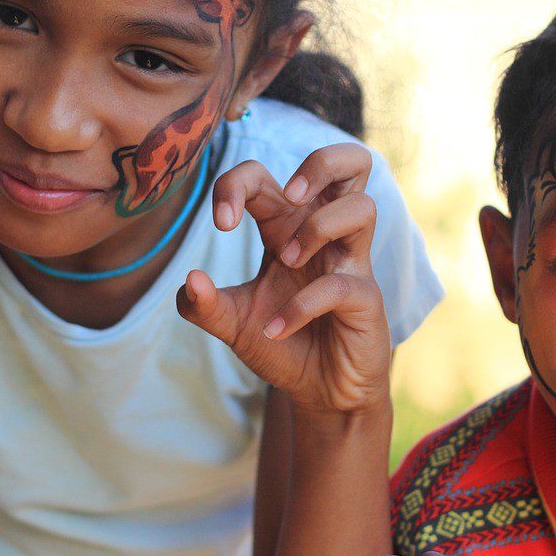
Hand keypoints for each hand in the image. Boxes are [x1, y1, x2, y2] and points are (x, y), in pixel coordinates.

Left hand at [177, 143, 390, 413]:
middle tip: (289, 196)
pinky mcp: (366, 298)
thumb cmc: (283, 345)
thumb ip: (203, 305)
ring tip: (288, 260)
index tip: (221, 224)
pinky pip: (341, 284)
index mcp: (287, 228)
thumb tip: (190, 279)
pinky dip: (301, 305)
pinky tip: (276, 329)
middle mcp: (324, 236)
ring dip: (317, 228)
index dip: (237, 186)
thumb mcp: (232, 324)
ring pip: (362, 206)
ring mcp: (350, 264)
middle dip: (319, 163)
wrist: (321, 394)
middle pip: (350, 162)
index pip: (266, 177)